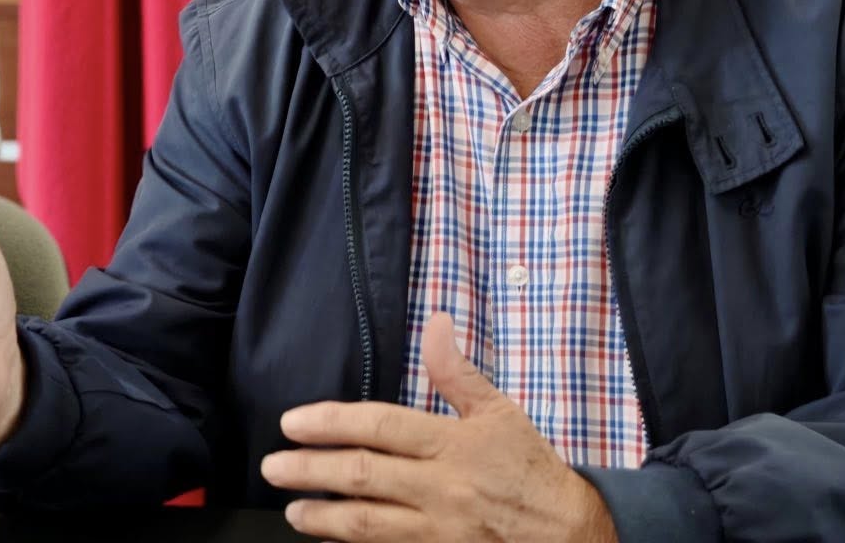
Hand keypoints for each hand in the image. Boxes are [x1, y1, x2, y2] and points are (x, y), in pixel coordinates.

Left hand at [260, 314, 616, 542]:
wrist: (572, 535)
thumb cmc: (530, 470)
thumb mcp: (500, 412)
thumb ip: (457, 372)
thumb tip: (436, 322)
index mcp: (452, 444)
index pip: (379, 427)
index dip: (330, 423)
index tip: (293, 423)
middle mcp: (441, 489)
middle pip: (362, 477)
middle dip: (310, 470)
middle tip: (273, 466)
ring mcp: (439, 532)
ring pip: (368, 525)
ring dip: (323, 517)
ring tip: (292, 508)